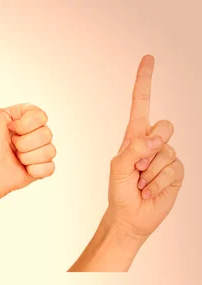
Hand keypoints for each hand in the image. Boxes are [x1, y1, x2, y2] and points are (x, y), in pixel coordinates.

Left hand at [0, 60, 55, 204]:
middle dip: (24, 144)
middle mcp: (34, 132)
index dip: (24, 126)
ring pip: (49, 150)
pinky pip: (50, 168)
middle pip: (47, 133)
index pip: (41, 116)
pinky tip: (23, 170)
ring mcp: (39, 150)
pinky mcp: (41, 169)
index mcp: (26, 117)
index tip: (9, 130)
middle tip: (10, 147)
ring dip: (27, 157)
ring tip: (15, 159)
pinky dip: (35, 170)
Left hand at [107, 55, 183, 240]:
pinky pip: (173, 169)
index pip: (141, 105)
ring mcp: (165, 157)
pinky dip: (157, 183)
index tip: (148, 59)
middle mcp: (152, 143)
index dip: (145, 82)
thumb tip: (155, 140)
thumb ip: (132, 150)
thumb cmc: (119, 192)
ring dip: (150, 172)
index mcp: (134, 137)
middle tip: (137, 167)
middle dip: (151, 146)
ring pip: (167, 152)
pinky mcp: (176, 172)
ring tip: (140, 183)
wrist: (129, 216)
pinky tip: (149, 191)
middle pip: (165, 126)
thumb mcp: (117, 169)